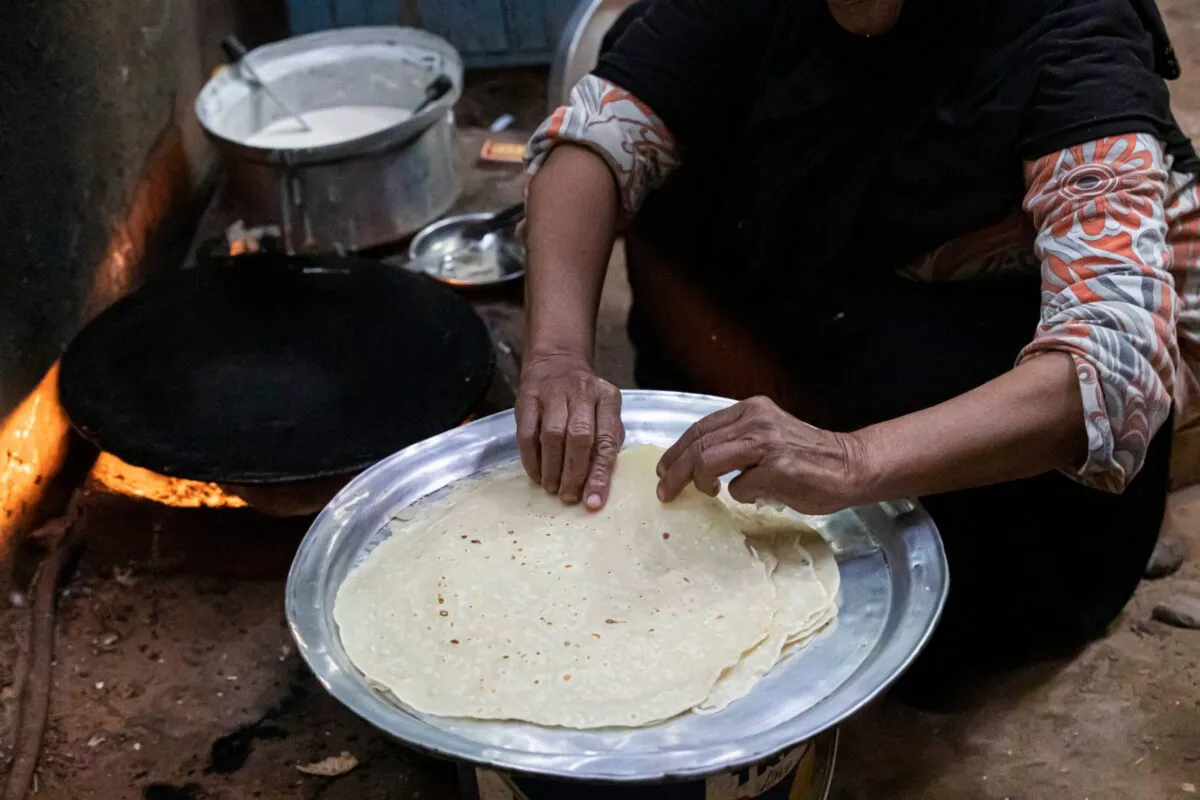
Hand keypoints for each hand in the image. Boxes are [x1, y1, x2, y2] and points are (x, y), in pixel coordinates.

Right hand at [515, 351, 623, 508]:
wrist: (555, 363)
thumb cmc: (585, 400)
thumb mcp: (604, 413)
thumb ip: (606, 442)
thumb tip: (598, 484)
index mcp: (607, 398)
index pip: (607, 441)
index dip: (600, 475)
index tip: (593, 502)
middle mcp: (582, 392)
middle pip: (579, 437)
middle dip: (574, 473)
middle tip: (568, 497)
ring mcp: (552, 393)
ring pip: (553, 436)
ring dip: (552, 468)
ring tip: (552, 488)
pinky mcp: (527, 398)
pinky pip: (527, 434)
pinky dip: (531, 459)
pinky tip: (536, 474)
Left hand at [656, 396, 872, 514]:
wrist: (850, 466)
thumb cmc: (807, 457)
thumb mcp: (767, 435)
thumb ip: (737, 442)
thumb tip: (697, 464)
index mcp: (750, 410)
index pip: (700, 427)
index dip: (675, 451)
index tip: (663, 471)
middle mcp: (756, 421)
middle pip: (698, 445)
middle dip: (674, 471)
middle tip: (665, 492)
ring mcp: (766, 443)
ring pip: (709, 461)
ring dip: (697, 482)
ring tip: (702, 493)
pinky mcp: (777, 469)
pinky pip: (740, 487)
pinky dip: (740, 496)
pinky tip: (756, 495)